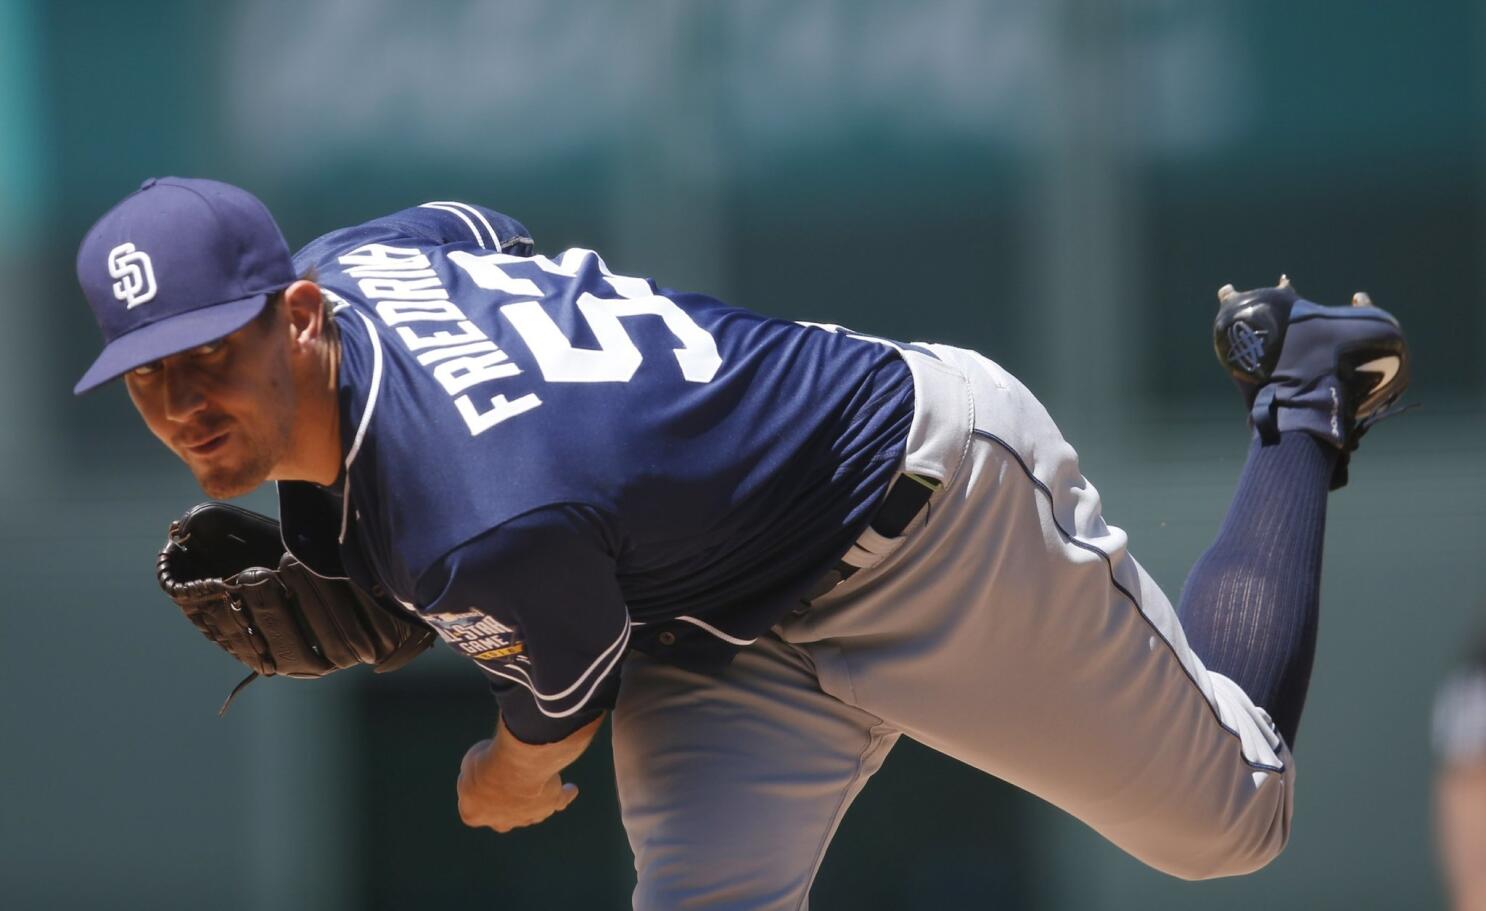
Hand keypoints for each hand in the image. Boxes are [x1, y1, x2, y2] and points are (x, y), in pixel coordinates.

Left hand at [456, 736, 579, 832]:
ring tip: (543, 789)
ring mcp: (528, 816)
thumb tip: (484, 769)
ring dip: (535, 800)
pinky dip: (565, 794)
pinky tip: (570, 789)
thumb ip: (475, 770)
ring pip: (532, 812)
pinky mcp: (551, 804)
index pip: (473, 807)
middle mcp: (501, 821)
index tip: (482, 778)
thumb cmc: (488, 761)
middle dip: (506, 806)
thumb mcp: (471, 761)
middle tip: (509, 791)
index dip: (478, 792)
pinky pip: (560, 801)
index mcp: (473, 813)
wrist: (516, 765)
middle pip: (504, 818)